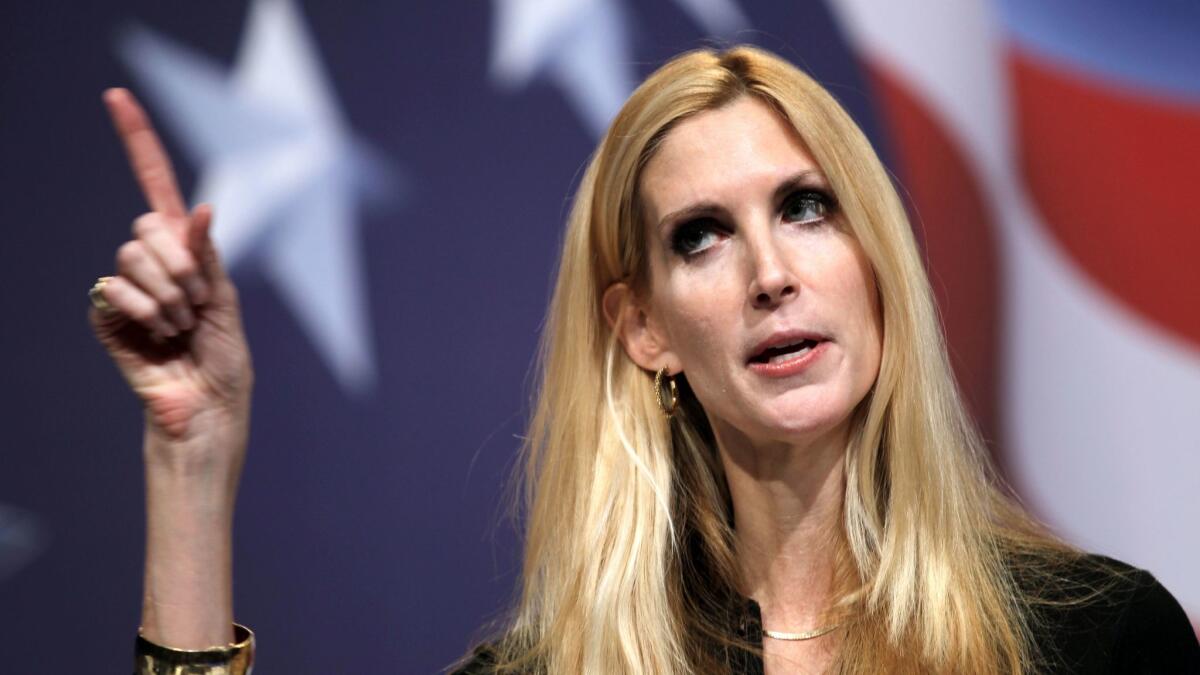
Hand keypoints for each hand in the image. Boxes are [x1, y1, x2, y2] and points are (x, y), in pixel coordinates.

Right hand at [90, 89, 251, 455]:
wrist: (206, 407)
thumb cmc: (224, 360)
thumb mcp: (227, 301)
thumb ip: (208, 256)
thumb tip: (204, 208)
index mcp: (187, 252)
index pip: (156, 186)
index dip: (138, 142)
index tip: (117, 96)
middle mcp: (153, 262)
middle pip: (147, 223)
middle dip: (181, 264)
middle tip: (196, 303)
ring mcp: (127, 286)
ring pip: (132, 255)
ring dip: (167, 294)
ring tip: (179, 325)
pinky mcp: (106, 314)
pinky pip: (112, 287)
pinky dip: (144, 311)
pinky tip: (157, 336)